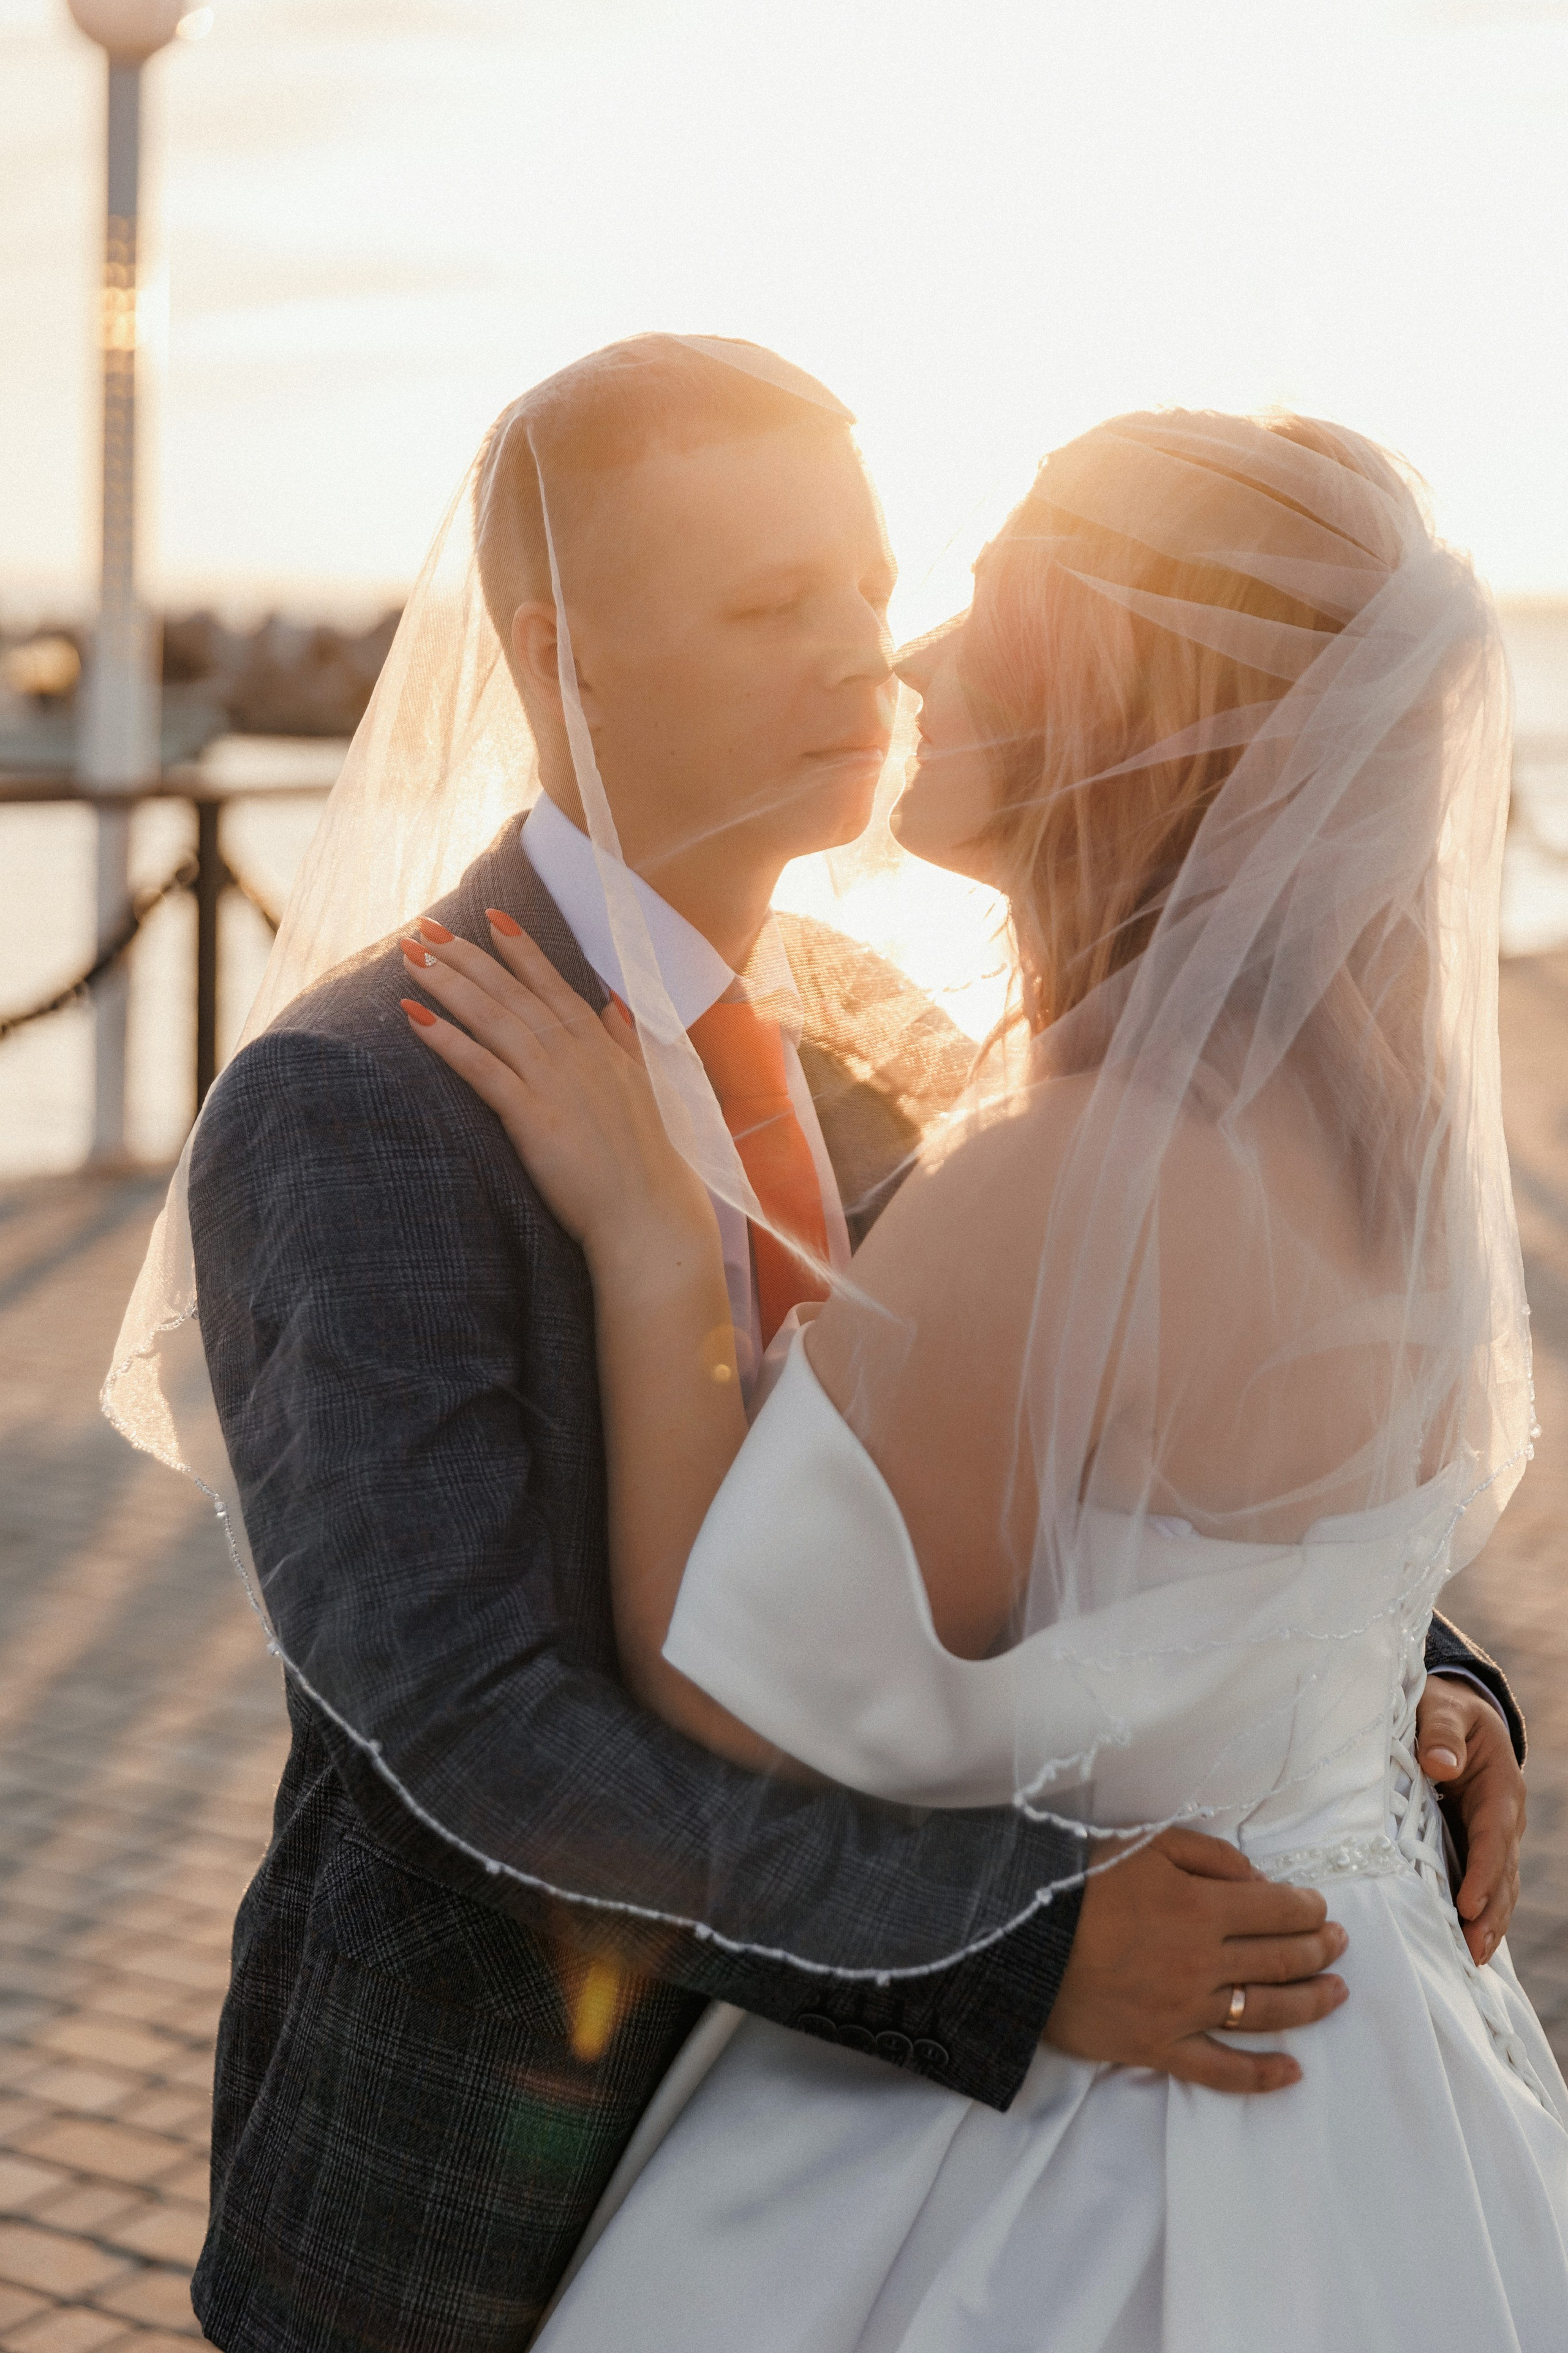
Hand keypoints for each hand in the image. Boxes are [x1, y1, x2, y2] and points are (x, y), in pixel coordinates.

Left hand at [399, 913, 712, 1267]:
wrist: (651, 1217)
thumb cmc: (651, 1165)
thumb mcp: (646, 1090)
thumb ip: (626, 1044)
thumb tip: (615, 1007)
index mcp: (602, 1048)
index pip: (554, 986)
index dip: (521, 950)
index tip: (491, 918)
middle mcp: (577, 1055)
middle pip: (513, 993)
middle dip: (467, 956)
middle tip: (426, 926)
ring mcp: (555, 1083)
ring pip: (494, 1019)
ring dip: (450, 984)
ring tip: (411, 956)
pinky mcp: (534, 1118)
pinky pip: (483, 1070)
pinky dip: (448, 1041)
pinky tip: (415, 1018)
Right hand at [1044, 1827, 1346, 2094]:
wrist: (1015, 1939)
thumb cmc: (1078, 1883)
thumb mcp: (1143, 1843)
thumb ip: (1207, 1855)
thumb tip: (1257, 1880)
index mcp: (1201, 1907)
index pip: (1277, 1910)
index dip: (1309, 1908)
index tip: (1320, 1908)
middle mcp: (1203, 1962)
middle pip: (1281, 1959)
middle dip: (1320, 1949)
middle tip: (1339, 1944)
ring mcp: (1185, 2011)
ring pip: (1266, 2011)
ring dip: (1310, 2002)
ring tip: (1336, 1992)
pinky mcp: (1160, 2048)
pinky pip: (1220, 2071)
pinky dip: (1261, 2076)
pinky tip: (1293, 2072)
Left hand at [1415, 1676, 1524, 1965]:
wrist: (1454, 1712)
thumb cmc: (1443, 1708)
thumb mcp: (1442, 1708)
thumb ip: (1441, 1731)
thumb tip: (1440, 1763)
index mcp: (1498, 1785)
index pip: (1493, 1834)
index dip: (1483, 1871)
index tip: (1468, 1903)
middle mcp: (1503, 1816)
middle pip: (1502, 1871)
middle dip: (1490, 1913)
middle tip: (1472, 1952)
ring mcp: (1493, 1835)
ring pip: (1498, 1885)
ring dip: (1487, 1922)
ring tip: (1470, 1959)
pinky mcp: (1475, 1845)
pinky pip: (1482, 1882)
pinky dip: (1478, 1912)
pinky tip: (1464, 1942)